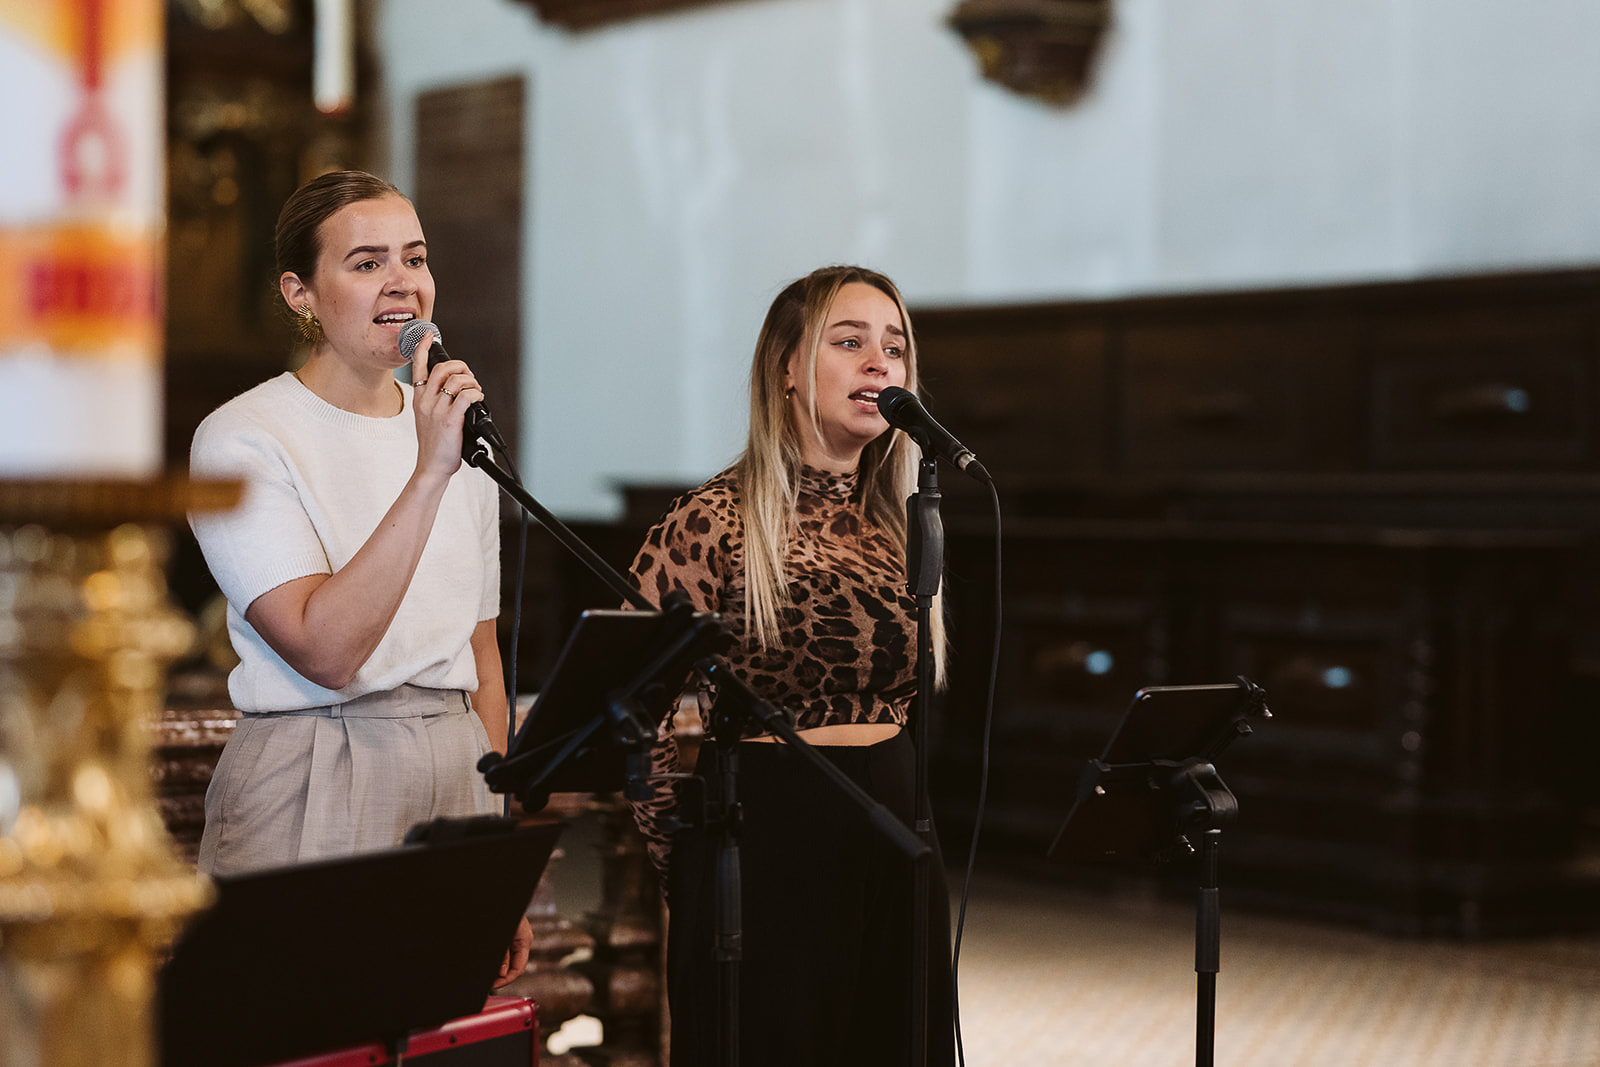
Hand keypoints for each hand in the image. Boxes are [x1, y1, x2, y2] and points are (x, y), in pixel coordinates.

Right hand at [410, 332, 483, 477]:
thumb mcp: (427, 418)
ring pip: (456, 380)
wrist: (431, 466)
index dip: (422, 347)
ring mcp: (437, 410)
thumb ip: (436, 402)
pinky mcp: (450, 420)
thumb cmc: (434, 445)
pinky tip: (479, 399)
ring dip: (471, 381)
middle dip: (461, 366)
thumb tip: (457, 390)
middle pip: (443, 368)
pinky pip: (466, 396)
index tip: (428, 335)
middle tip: (470, 376)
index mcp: (419, 398)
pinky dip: (476, 393)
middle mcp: (426, 401)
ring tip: (476, 390)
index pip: (417, 366)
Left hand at [491, 914, 532, 989]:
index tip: (493, 985)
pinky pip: (505, 951)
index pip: (519, 968)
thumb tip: (502, 973)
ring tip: (485, 973)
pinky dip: (496, 959)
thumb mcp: (501, 935)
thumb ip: (502, 954)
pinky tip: (486, 962)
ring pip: (508, 960)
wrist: (499, 891)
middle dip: (501, 976)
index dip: (506, 980)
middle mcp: (523, 939)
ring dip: (497, 968)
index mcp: (524, 939)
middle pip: (514, 966)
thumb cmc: (500, 908)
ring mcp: (516, 937)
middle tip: (486, 982)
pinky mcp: (508, 934)